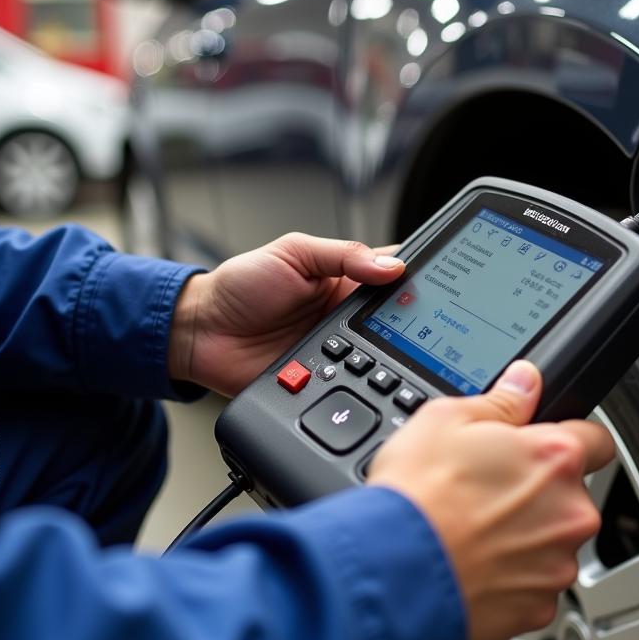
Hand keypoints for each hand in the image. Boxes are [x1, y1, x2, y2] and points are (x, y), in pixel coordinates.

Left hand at [168, 234, 404, 395]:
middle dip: (411, 324)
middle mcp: (348, 317)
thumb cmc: (241, 285)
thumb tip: (392, 267)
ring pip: (381, 358)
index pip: (396, 275)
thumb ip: (342, 255)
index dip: (417, 278)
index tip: (437, 284)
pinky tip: (359, 378)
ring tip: (387, 349)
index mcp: (347, 279)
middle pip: (398, 322)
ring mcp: (338, 351)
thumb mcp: (293, 252)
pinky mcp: (322, 380)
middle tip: (420, 323)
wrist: (201, 332)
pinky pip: (349, 386)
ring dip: (385, 356)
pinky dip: (357, 385)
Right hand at [368, 361, 613, 639]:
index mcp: (554, 458)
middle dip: (537, 493)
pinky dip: (509, 578)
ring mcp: (556, 565)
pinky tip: (471, 563)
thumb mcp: (446, 419)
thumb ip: (501, 400)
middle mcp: (569, 513)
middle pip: (569, 496)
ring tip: (471, 530)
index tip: (545, 447)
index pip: (596, 439)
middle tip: (487, 490)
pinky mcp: (537, 610)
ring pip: (551, 543)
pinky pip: (532, 586)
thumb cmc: (416, 498)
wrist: (392, 574)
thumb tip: (525, 382)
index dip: (569, 439)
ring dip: (524, 537)